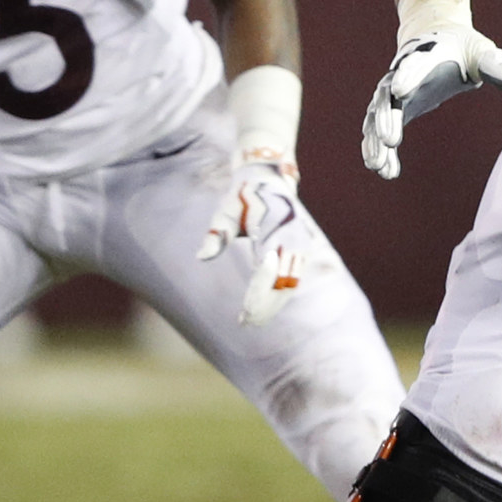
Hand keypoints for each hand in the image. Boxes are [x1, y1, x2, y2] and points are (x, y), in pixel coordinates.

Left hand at [197, 149, 326, 326]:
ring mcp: (301, 246)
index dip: (257, 297)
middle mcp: (293, 240)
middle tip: (246, 323)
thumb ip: (215, 235)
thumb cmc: (241, 196)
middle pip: (284, 285)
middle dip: (265, 307)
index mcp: (275, 231)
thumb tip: (201, 257)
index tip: (244, 316)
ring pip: (290, 285)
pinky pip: (292, 279)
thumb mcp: (224, 211)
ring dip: (272, 305)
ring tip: (251, 320)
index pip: (268, 273)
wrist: (267, 179)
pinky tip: (261, 307)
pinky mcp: (301, 251)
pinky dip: (278, 296)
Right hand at [359, 0, 501, 180]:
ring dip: (376, 141)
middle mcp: (401, 74)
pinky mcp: (394, 109)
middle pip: (387, 95)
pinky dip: (380, 149)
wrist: (438, 40)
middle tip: (390, 141)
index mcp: (425, 55)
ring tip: (379, 166)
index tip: (400, 90)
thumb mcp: (482, 52)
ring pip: (377, 117)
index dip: (407, 75)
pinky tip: (386, 172)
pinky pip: (380, 130)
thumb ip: (495, 65)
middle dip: (386, 117)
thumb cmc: (464, 48)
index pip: (413, 64)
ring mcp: (393, 93)